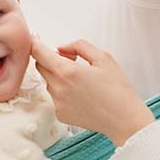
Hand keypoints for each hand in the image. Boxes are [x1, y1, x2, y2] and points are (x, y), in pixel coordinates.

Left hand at [32, 37, 154, 145]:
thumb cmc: (118, 89)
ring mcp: (58, 103)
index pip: (39, 53)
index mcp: (67, 71)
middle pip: (41, 67)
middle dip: (50, 59)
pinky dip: (63, 92)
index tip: (35, 39)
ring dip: (58, 76)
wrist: (124, 120)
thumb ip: (79, 46)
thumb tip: (62, 48)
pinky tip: (82, 94)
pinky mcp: (61, 115)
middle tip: (70, 59)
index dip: (35, 43)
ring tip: (81, 80)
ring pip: (49, 82)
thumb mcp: (103, 57)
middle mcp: (58, 88)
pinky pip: (55, 97)